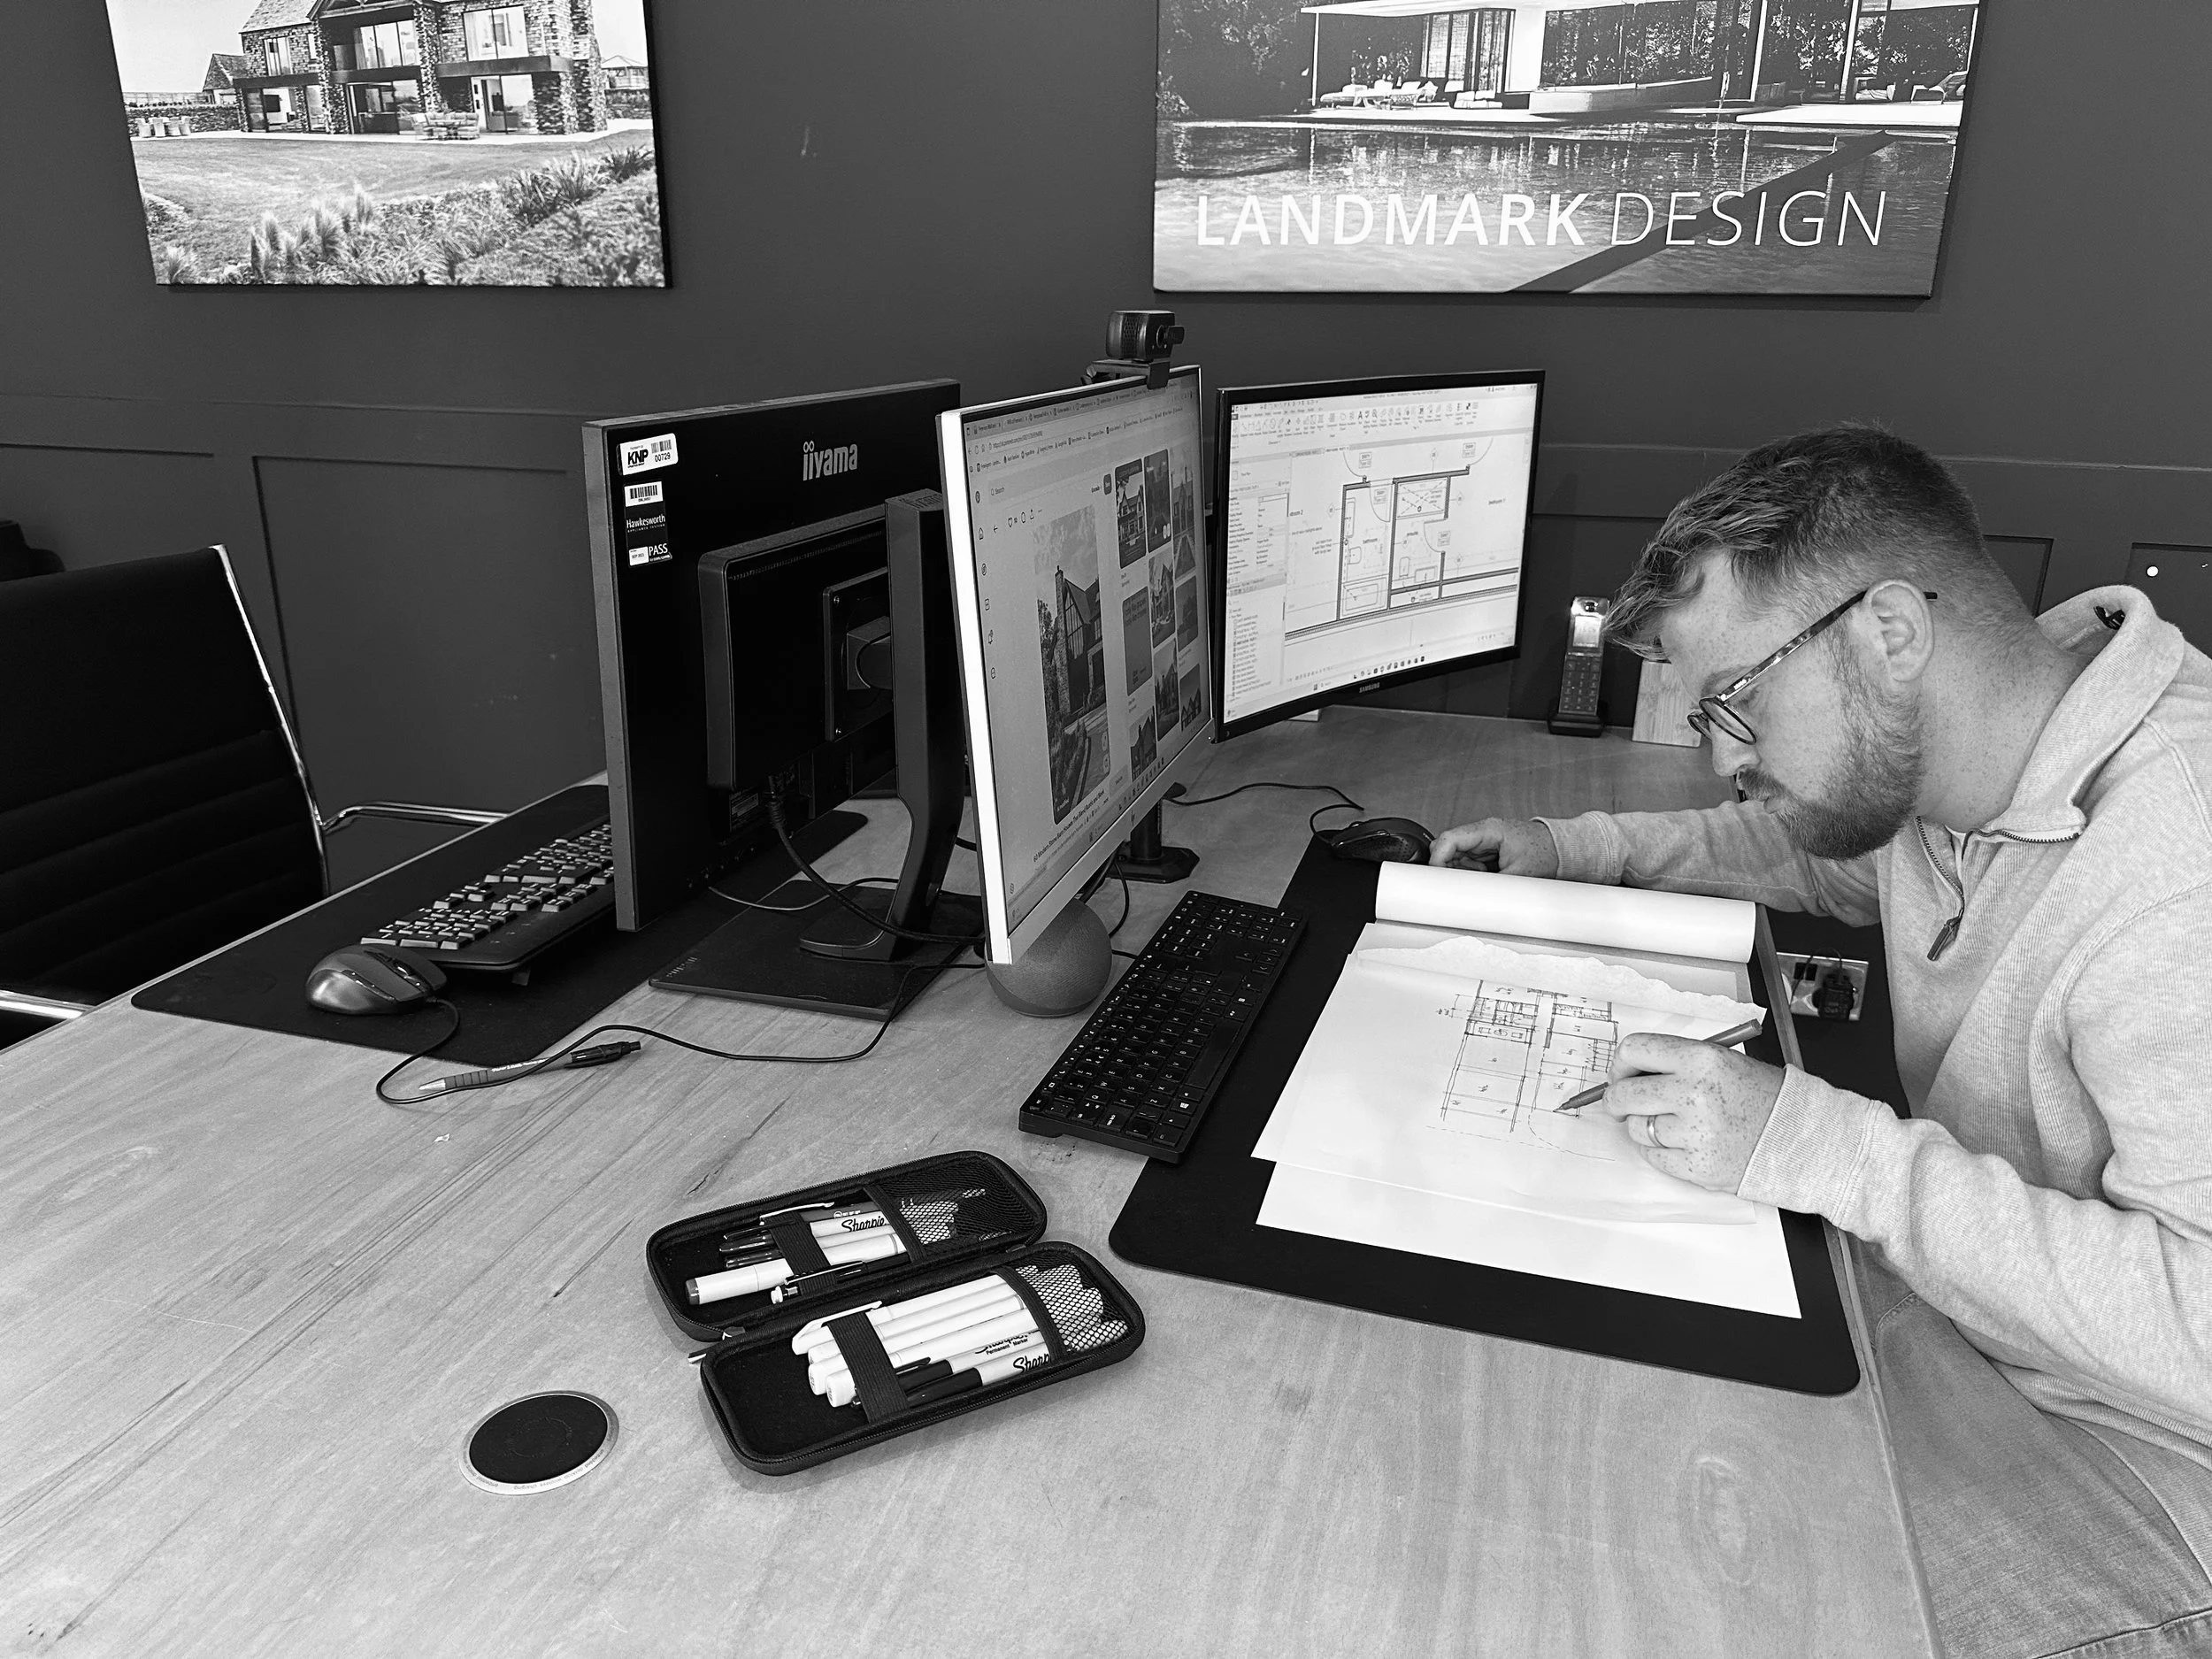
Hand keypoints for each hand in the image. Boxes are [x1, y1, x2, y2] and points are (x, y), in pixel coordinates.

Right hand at [1428, 817, 1558, 876]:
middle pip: (1448, 847)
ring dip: (1461, 872)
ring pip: (1456, 856)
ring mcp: (1483, 841)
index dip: (1437, 859)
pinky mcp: (1486, 850)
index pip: (1450, 839)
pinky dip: (1470, 873)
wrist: (1562, 849)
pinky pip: (1467, 861)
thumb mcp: (1517, 874)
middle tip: (1457, 885)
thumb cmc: (1546, 853)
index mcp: (1488, 830)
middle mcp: (1482, 832)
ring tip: (1482, 880)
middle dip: (1448, 868)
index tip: (1434, 877)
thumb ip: (1490, 885)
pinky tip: (1485, 878)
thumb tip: (1471, 898)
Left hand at [1598, 1033, 1784, 1193]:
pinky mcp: (1696, 1165)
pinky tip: (1682, 1142)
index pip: (1634, 1051)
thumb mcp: (1722, 1061)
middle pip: (1624, 1094)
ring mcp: (1694, 1132)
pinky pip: (1653, 1156)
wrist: (1800, 1136)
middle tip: (1621, 1104)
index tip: (1620, 1073)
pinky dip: (1660, 1151)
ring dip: (1643, 1126)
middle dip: (1616, 1100)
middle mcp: (1693, 1094)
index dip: (1620, 1063)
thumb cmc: (1762, 1097)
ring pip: (1636, 1128)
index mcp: (1700, 1060)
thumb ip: (1676, 1063)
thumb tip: (1629, 1072)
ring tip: (1672, 1123)